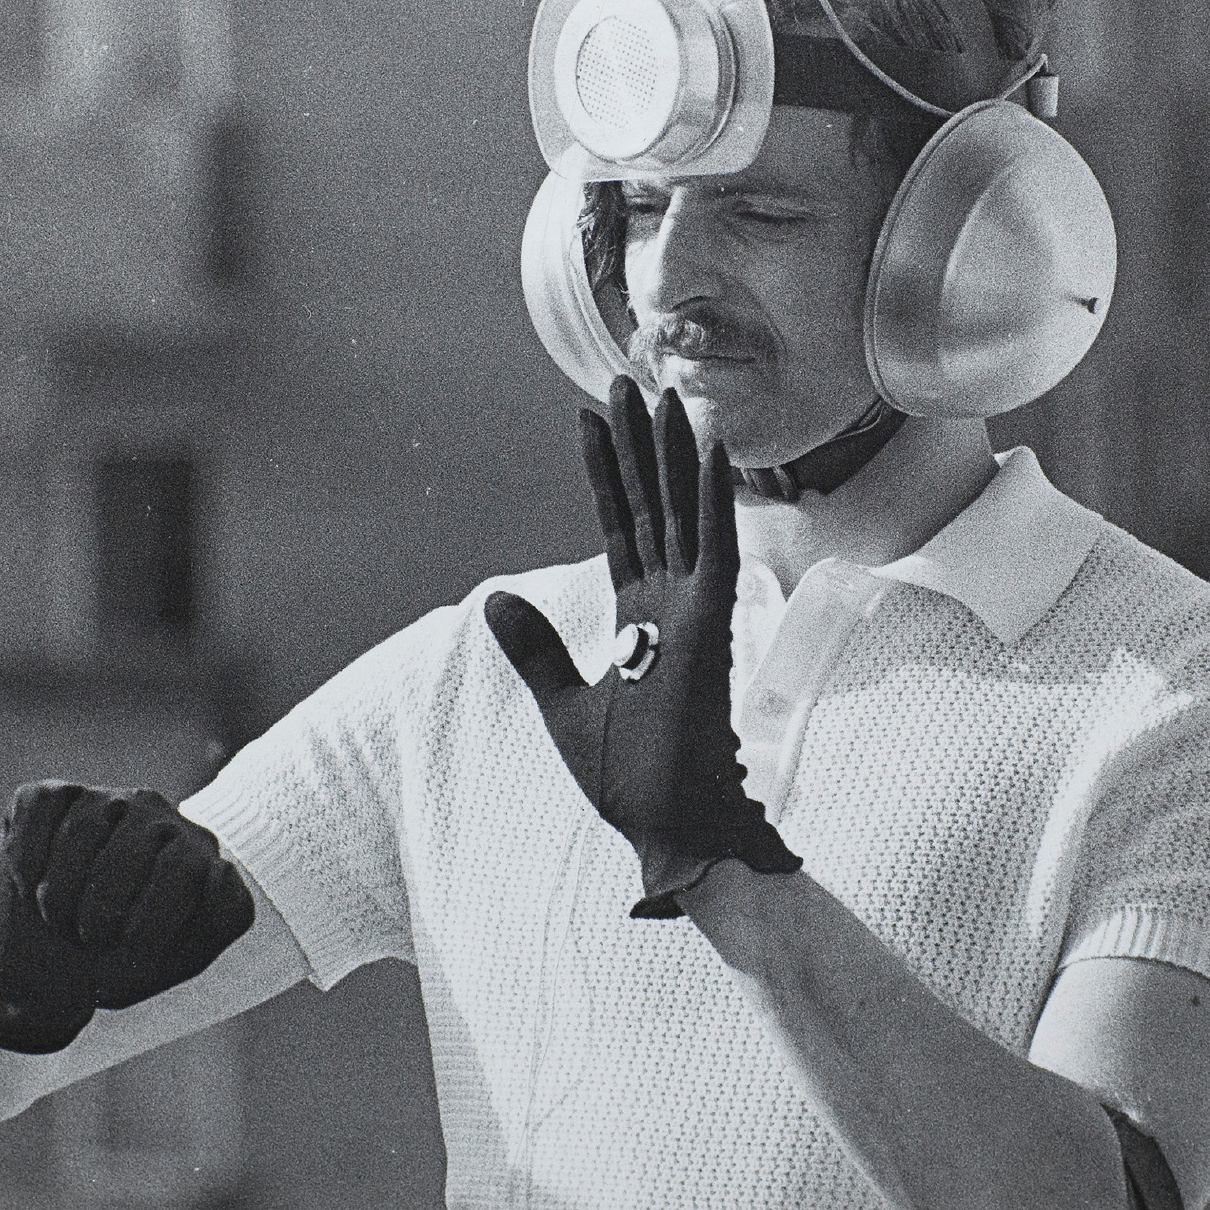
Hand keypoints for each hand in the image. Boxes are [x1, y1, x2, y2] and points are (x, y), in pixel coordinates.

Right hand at [0, 782, 254, 1053]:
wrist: (47, 965)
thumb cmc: (119, 960)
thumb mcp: (175, 960)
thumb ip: (217, 919)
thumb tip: (223, 868)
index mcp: (198, 856)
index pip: (189, 870)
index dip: (151, 922)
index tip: (130, 951)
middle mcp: (161, 818)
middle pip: (137, 848)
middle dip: (102, 910)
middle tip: (89, 940)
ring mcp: (108, 801)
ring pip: (83, 830)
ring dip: (59, 892)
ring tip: (59, 920)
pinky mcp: (55, 796)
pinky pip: (42, 809)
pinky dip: (27, 856)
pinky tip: (28, 885)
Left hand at [485, 377, 800, 917]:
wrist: (674, 829)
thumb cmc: (632, 781)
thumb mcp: (565, 707)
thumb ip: (537, 650)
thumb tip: (494, 597)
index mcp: (638, 620)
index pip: (616, 526)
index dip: (603, 473)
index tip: (587, 418)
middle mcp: (670, 603)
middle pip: (648, 503)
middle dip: (636, 442)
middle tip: (626, 379)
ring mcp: (695, 608)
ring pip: (680, 509)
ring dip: (669, 449)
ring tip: (660, 391)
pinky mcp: (715, 621)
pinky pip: (712, 543)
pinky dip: (708, 494)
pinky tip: (704, 446)